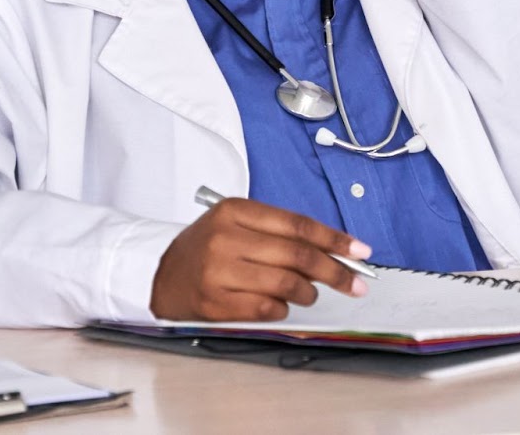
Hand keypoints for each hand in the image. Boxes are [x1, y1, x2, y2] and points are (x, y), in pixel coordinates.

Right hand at [149, 197, 371, 321]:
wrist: (159, 272)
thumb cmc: (207, 247)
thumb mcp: (237, 224)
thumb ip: (280, 233)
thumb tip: (334, 252)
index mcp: (234, 210)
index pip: (297, 224)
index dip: (334, 239)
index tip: (360, 251)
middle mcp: (225, 237)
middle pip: (296, 255)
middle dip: (334, 271)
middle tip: (356, 283)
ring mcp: (218, 271)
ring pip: (285, 284)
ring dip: (308, 292)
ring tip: (309, 293)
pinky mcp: (214, 303)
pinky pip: (266, 309)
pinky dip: (283, 309)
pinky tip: (281, 304)